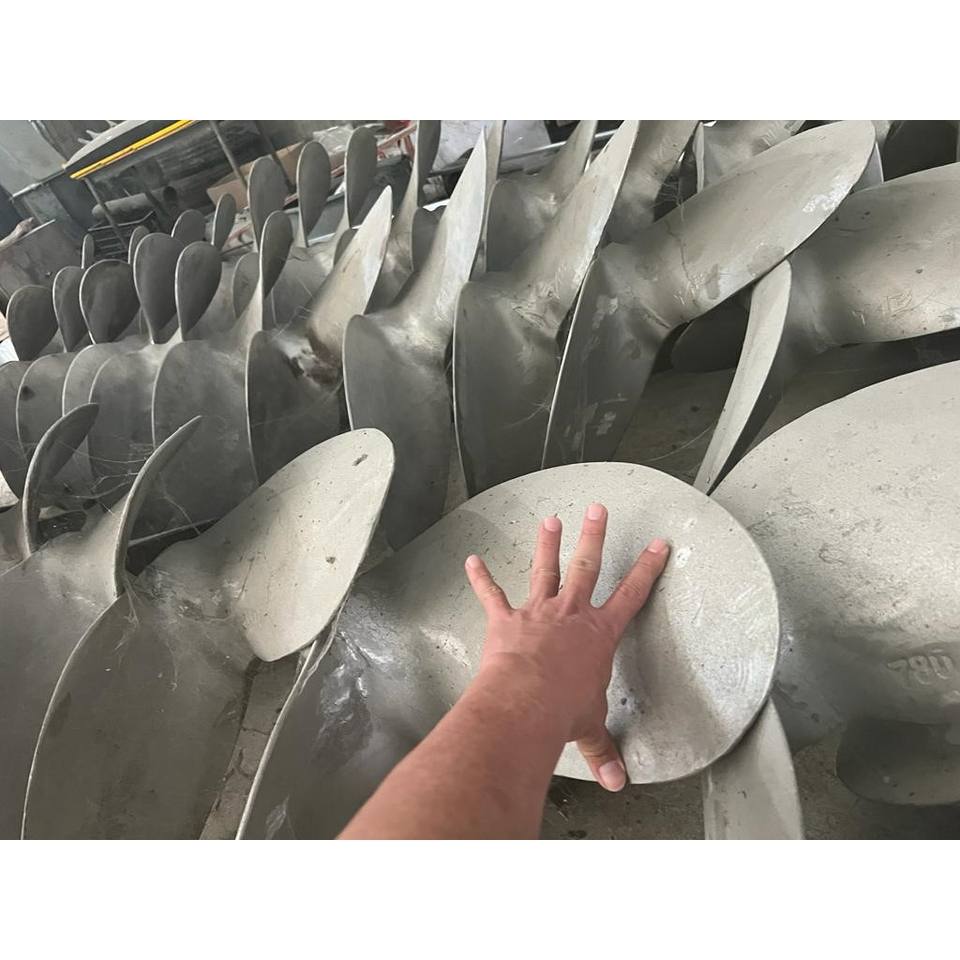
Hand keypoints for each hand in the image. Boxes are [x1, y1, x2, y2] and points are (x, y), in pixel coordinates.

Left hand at [464, 503, 669, 791]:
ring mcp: (537, 613)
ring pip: (544, 570)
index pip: (632, 595)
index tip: (658, 544)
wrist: (525, 702)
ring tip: (550, 519)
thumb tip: (616, 783)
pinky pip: (491, 595)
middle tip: (597, 509)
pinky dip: (480, 579)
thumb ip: (602, 750)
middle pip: (586, 566)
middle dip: (594, 536)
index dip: (646, 569)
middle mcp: (570, 614)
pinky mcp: (505, 620)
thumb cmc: (563, 711)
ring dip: (547, 545)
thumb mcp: (589, 727)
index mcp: (599, 634)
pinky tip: (471, 560)